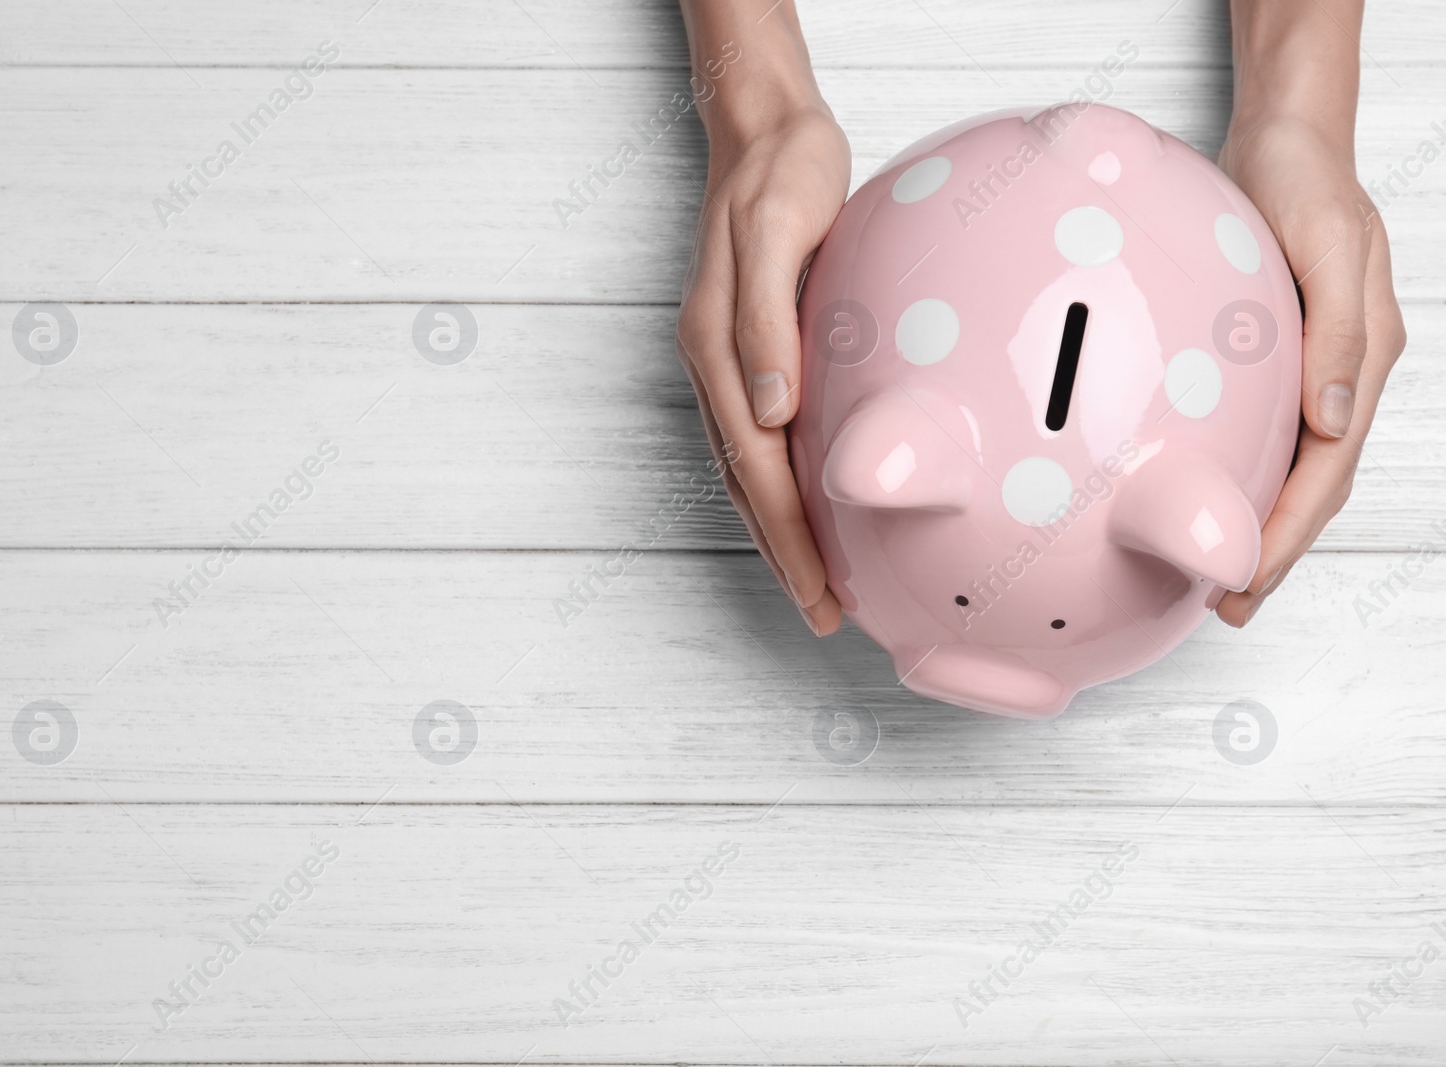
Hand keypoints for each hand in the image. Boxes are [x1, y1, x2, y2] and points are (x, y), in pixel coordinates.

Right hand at [677, 104, 848, 635]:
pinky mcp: (742, 351)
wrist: (763, 130)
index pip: (757, 466)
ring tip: (812, 582)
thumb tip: (771, 411)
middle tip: (822, 613)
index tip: (818, 592)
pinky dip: (776, 484)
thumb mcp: (777, 231)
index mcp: (716, 346)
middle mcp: (712, 364)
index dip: (787, 537)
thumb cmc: (781, 174)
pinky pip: (754, 437)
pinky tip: (803, 504)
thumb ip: (766, 322)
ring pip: (745, 469)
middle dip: (783, 555)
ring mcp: (721, 361)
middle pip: (746, 484)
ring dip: (777, 531)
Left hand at [1215, 115, 1406, 625]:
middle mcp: (1342, 375)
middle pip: (1312, 484)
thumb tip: (1334, 423)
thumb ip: (1341, 335)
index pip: (1327, 470)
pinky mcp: (1279, 358)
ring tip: (1219, 575)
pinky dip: (1242, 473)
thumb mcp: (1330, 247)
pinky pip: (1264, 431)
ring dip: (1260, 523)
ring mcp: (1312, 370)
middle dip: (1276, 551)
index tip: (1249, 581)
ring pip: (1290, 466)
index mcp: (1364, 360)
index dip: (1290, 534)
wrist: (1286, 141)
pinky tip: (1207, 495)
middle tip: (1230, 606)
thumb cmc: (1307, 183)